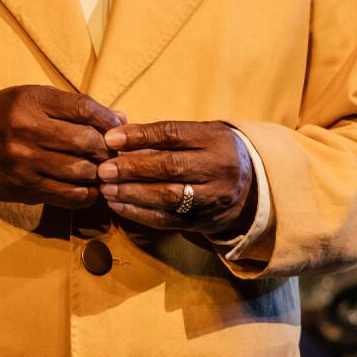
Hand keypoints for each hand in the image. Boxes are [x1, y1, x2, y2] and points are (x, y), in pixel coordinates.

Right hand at [0, 85, 122, 207]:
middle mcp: (26, 131)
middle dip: (108, 147)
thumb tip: (119, 118)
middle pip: (86, 141)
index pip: (82, 108)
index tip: (119, 125)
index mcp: (29, 102)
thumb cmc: (2, 118)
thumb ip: (71, 106)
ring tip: (103, 168)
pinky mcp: (25, 188)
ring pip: (80, 171)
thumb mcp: (30, 99)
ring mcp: (24, 163)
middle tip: (114, 150)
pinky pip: (68, 196)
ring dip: (100, 171)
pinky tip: (89, 187)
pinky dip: (87, 193)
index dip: (108, 118)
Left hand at [97, 120, 256, 239]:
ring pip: (169, 197)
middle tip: (104, 169)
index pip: (173, 135)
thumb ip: (161, 136)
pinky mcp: (206, 221)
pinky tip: (119, 206)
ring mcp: (214, 197)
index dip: (140, 136)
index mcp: (213, 139)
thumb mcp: (197, 134)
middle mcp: (217, 168)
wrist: (252, 185)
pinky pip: (169, 220)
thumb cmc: (211, 152)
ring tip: (106, 189)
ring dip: (132, 194)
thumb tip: (115, 138)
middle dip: (132, 169)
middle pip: (170, 167)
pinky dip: (140, 214)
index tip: (111, 139)